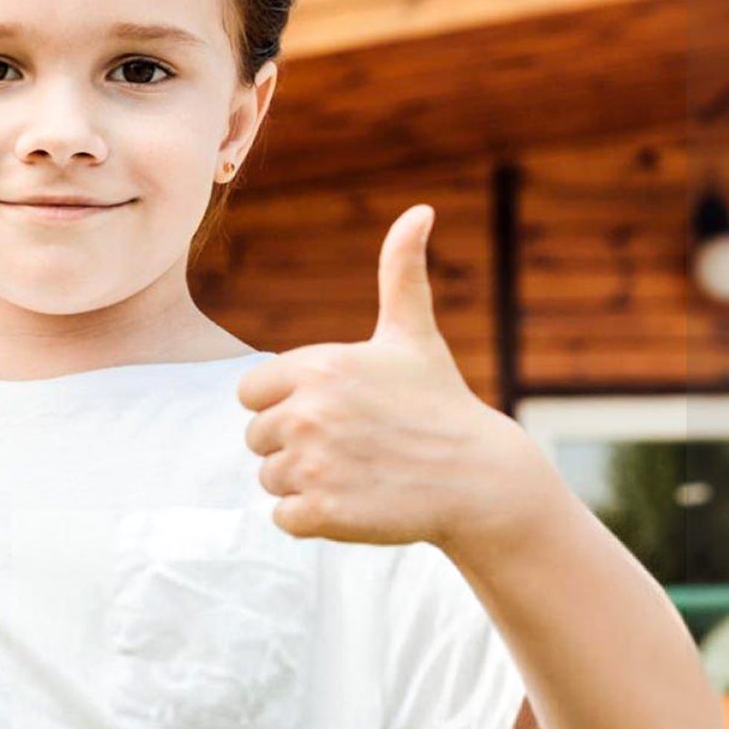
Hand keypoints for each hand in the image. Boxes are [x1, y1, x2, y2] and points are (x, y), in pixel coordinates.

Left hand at [237, 204, 536, 548]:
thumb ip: (401, 273)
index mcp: (317, 367)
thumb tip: (420, 211)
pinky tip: (354, 502)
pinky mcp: (321, 511)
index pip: (250, 393)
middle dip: (294, 444)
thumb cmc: (438, 404)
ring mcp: (313, 464)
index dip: (285, 404)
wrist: (479, 480)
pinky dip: (312, 517)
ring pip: (270, 479)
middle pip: (257, 438)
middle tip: (351, 446)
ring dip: (305, 482)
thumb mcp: (413, 335)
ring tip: (357, 472)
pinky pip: (283, 518)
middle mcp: (308, 412)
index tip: (332, 410)